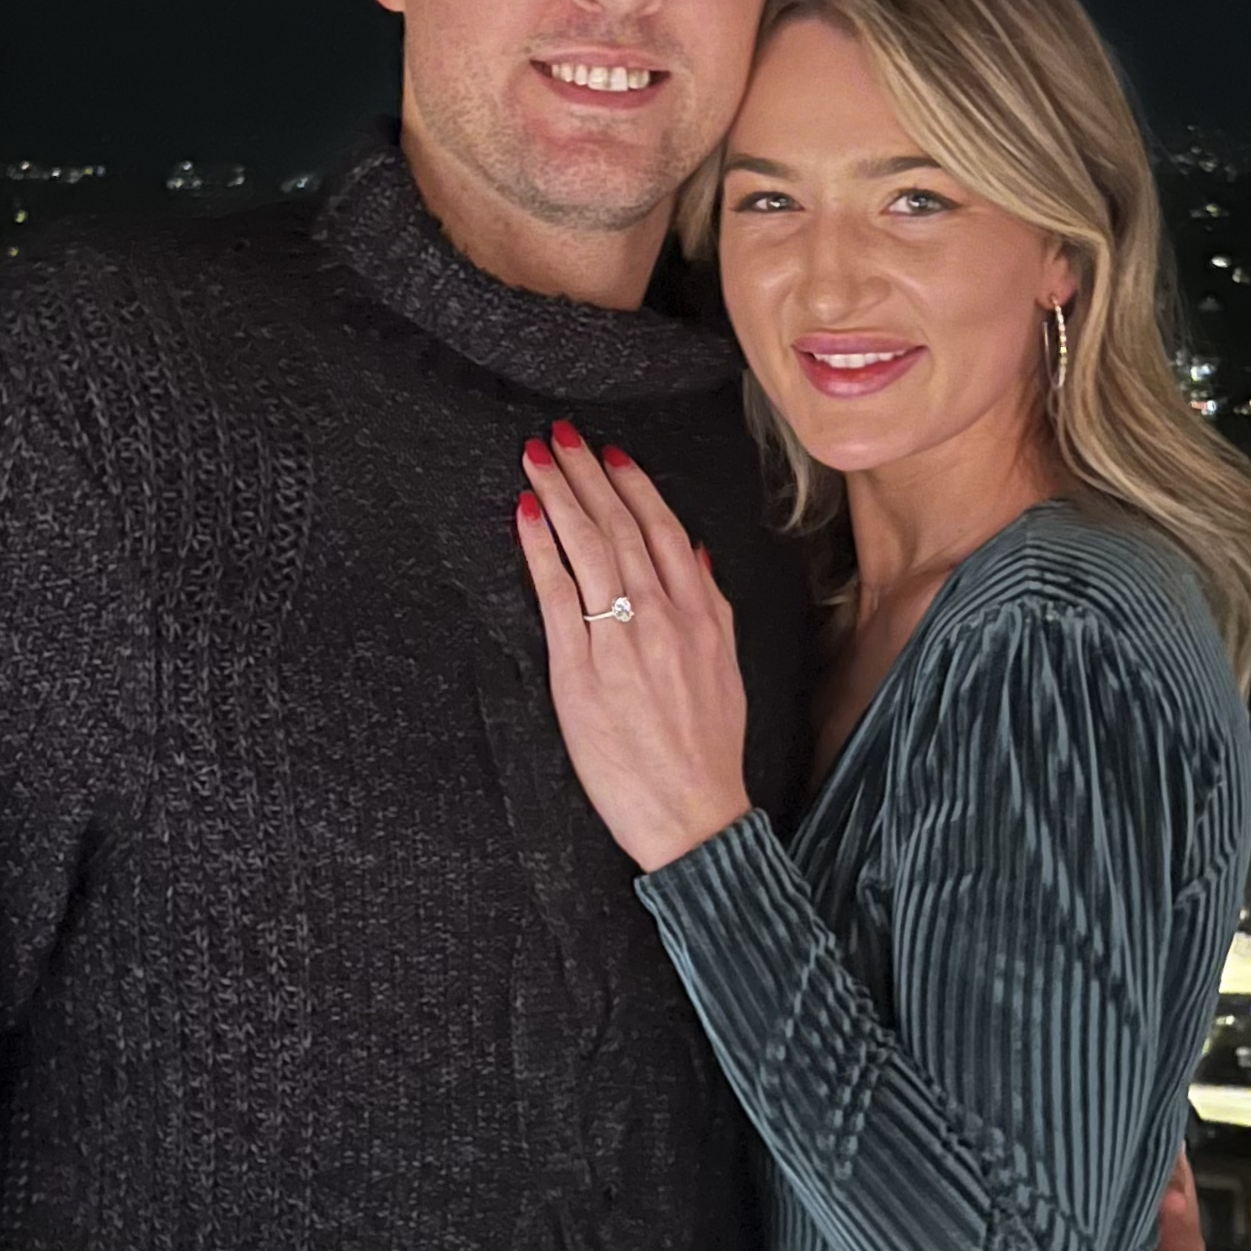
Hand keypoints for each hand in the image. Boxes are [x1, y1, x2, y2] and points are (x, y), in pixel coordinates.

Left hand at [515, 422, 753, 871]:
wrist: (693, 814)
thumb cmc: (706, 749)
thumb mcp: (726, 668)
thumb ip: (710, 606)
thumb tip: (697, 557)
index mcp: (703, 614)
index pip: (665, 530)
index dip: (634, 486)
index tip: (611, 455)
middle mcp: (664, 617)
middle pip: (622, 527)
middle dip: (588, 474)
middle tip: (562, 435)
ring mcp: (622, 640)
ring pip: (590, 548)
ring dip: (560, 495)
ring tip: (537, 458)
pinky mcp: (581, 670)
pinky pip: (557, 593)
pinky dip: (540, 549)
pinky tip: (525, 515)